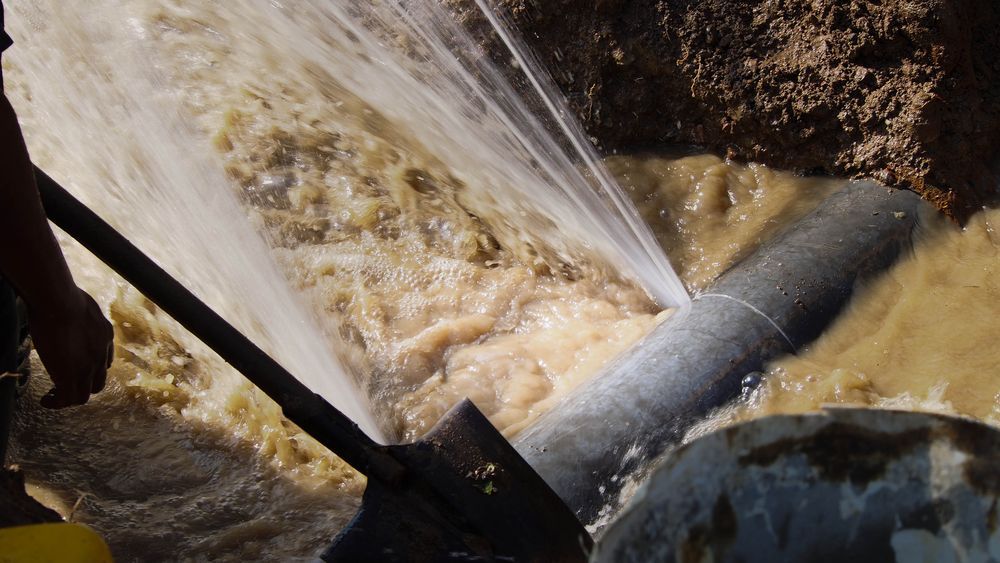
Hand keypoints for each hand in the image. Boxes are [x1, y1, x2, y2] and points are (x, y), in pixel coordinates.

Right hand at [26, 287, 113, 407]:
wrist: (61, 303)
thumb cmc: (63, 296)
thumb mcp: (79, 302)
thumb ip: (76, 309)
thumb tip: (60, 302)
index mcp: (104, 335)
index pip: (104, 360)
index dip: (91, 368)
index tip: (76, 368)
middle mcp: (101, 354)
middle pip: (98, 381)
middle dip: (82, 386)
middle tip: (64, 386)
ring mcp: (88, 367)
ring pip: (84, 395)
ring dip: (69, 398)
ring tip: (53, 398)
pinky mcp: (71, 375)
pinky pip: (67, 399)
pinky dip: (57, 403)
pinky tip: (45, 401)